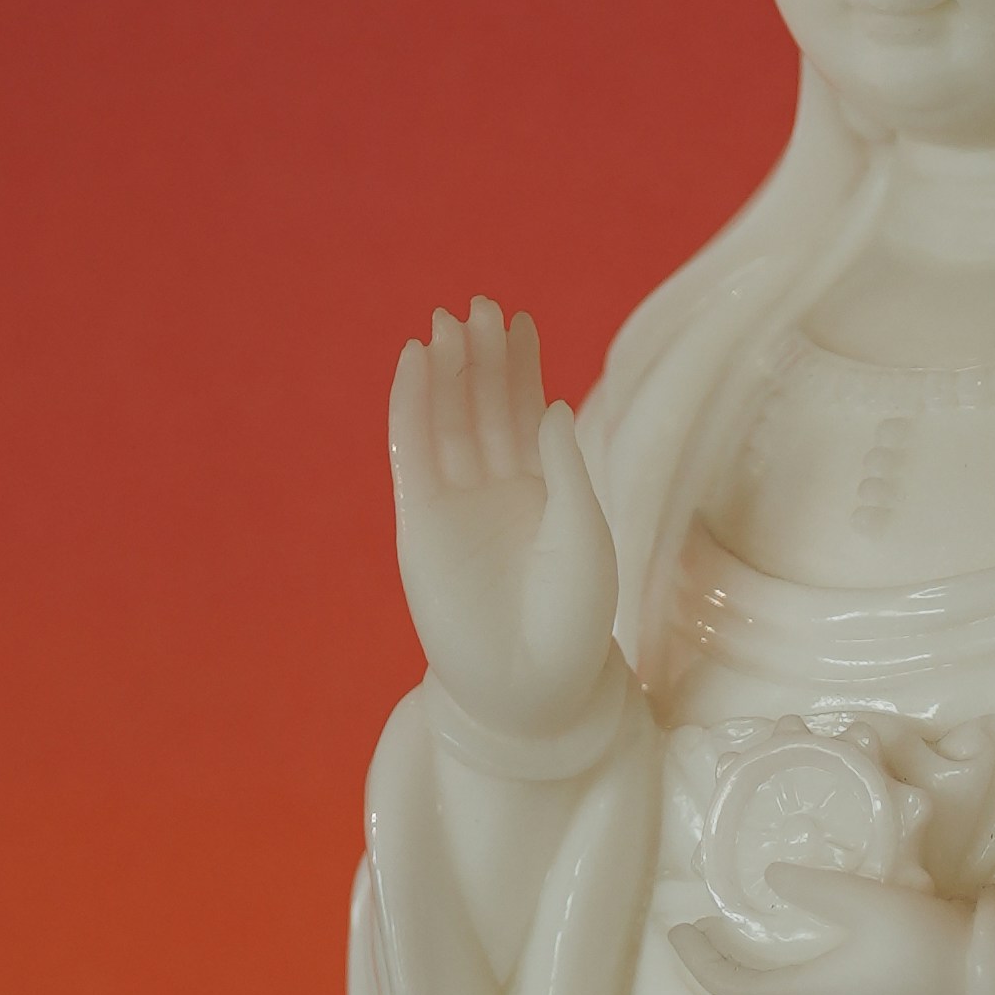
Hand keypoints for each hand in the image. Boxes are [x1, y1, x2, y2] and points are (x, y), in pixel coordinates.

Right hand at [392, 299, 621, 749]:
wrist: (532, 688)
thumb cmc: (573, 620)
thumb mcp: (583, 534)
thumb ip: (562, 468)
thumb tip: (549, 404)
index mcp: (543, 491)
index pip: (525, 414)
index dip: (520, 368)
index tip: (519, 321)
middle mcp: (496, 490)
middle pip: (484, 407)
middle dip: (482, 359)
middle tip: (481, 307)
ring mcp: (455, 504)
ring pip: (447, 422)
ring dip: (446, 373)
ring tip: (448, 325)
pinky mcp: (421, 522)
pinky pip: (413, 452)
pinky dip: (411, 407)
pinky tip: (413, 364)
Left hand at [667, 866, 994, 994]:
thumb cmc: (929, 950)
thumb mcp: (870, 902)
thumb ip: (816, 888)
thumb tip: (771, 876)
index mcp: (814, 992)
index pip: (734, 985)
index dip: (699, 961)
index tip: (678, 932)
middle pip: (775, 988)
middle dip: (745, 956)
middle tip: (729, 921)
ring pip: (820, 987)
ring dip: (797, 956)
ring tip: (798, 914)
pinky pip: (859, 988)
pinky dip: (841, 960)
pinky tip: (869, 930)